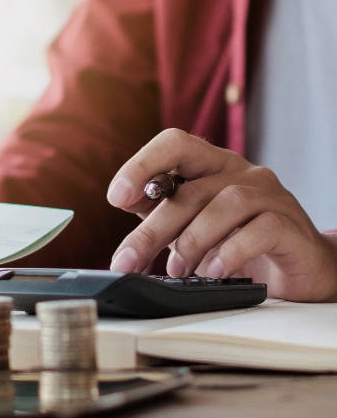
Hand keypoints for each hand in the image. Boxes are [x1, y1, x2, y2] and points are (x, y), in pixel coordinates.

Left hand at [106, 128, 336, 301]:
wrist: (301, 270)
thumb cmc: (244, 245)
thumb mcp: (195, 227)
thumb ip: (162, 215)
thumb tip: (122, 214)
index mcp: (213, 167)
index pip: (175, 144)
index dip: (142, 164)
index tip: (116, 196)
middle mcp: (242, 174)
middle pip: (191, 189)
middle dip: (153, 229)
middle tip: (129, 260)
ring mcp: (270, 196)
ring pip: (225, 204)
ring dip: (192, 240)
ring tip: (177, 270)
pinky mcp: (292, 226)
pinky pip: (261, 229)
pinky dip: (232, 252)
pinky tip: (215, 273)